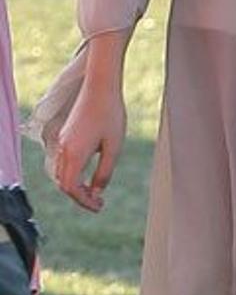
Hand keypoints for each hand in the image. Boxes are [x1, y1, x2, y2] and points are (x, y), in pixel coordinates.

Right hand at [53, 83, 126, 211]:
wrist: (100, 87)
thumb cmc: (110, 115)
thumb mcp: (113, 147)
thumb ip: (104, 172)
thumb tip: (97, 191)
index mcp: (74, 154)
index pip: (71, 188)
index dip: (83, 201)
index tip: (99, 206)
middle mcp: (63, 149)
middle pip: (64, 183)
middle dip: (80, 196)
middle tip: (99, 202)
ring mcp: (63, 141)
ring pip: (62, 173)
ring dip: (75, 185)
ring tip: (95, 190)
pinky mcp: (66, 135)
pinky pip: (64, 162)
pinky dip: (73, 173)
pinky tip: (89, 173)